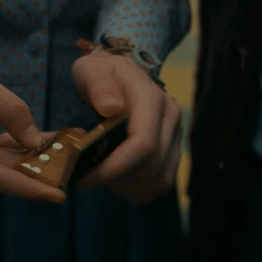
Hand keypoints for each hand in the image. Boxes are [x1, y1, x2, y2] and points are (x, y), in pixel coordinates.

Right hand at [0, 34, 65, 203]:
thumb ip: (9, 110)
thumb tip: (36, 142)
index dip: (26, 187)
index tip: (57, 196)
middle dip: (38, 172)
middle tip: (76, 168)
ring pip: (0, 164)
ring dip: (33, 160)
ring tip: (70, 151)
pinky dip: (20, 149)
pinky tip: (50, 142)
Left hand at [70, 47, 180, 204]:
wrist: (120, 73)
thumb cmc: (101, 72)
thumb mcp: (91, 70)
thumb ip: (98, 86)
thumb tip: (111, 109)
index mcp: (152, 99)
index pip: (144, 143)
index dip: (115, 167)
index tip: (86, 177)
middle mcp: (171, 118)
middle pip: (151, 168)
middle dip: (116, 180)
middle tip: (87, 178)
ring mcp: (175, 136)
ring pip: (159, 181)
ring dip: (127, 188)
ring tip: (101, 178)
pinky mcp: (172, 152)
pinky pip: (161, 184)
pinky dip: (137, 191)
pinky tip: (116, 181)